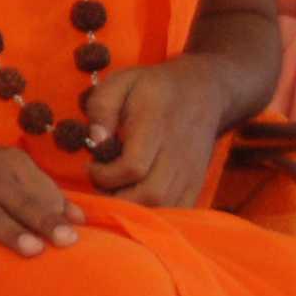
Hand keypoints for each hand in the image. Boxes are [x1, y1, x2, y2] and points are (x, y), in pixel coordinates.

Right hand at [0, 140, 82, 274]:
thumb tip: (80, 219)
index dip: (57, 210)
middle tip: (67, 240)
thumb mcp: (4, 174)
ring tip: (34, 251)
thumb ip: (40, 193)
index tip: (74, 232)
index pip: (40, 188)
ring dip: (11, 233)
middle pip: (20, 201)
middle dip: (44, 220)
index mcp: (9, 163)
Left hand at [82, 59, 223, 208]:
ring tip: (115, 190)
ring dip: (132, 208)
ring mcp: (192, 171)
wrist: (204, 92)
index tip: (91, 165)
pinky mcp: (197, 182)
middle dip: (115, 197)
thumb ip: (102, 107)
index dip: (104, 175)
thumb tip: (94, 139)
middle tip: (101, 182)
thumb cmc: (153, 87)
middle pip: (151, 195)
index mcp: (156, 125)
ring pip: (164, 208)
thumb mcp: (121, 82)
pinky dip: (153, 214)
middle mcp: (178, 153)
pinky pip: (177, 210)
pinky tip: (135, 199)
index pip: (133, 166)